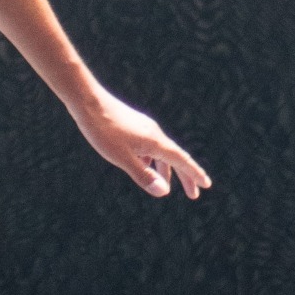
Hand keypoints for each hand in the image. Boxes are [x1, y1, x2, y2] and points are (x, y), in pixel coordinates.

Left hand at [74, 87, 209, 198]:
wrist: (87, 101)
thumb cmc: (102, 131)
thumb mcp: (121, 157)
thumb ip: (142, 175)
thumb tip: (164, 192)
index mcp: (155, 142)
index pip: (181, 161)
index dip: (194, 174)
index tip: (206, 185)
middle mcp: (154, 133)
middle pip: (175, 157)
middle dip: (185, 176)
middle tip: (193, 194)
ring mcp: (144, 127)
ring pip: (160, 152)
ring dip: (166, 169)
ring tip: (165, 184)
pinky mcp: (134, 124)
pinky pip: (149, 145)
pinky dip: (152, 159)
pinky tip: (142, 164)